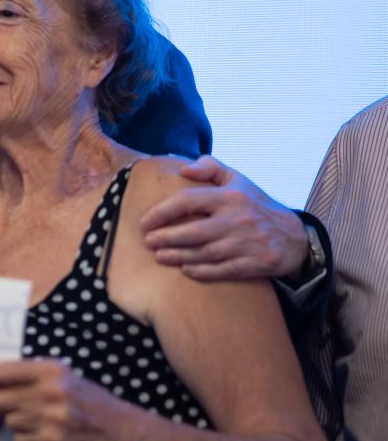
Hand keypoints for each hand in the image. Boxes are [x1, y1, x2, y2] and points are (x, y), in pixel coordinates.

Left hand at [0, 359, 126, 440]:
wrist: (124, 434)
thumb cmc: (96, 404)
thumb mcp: (67, 379)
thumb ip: (35, 378)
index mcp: (52, 370)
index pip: (3, 372)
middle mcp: (50, 391)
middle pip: (1, 400)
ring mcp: (52, 417)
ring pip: (11, 422)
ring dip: (16, 427)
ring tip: (36, 426)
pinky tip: (42, 439)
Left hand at [140, 156, 308, 281]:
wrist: (295, 236)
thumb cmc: (255, 205)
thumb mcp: (238, 180)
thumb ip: (210, 168)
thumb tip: (183, 169)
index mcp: (230, 196)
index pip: (188, 201)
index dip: (162, 212)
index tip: (145, 221)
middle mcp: (238, 219)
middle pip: (193, 231)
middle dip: (166, 238)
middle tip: (147, 242)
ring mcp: (248, 243)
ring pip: (205, 253)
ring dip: (178, 256)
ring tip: (159, 256)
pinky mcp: (257, 263)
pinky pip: (224, 270)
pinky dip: (203, 272)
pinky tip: (185, 270)